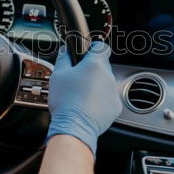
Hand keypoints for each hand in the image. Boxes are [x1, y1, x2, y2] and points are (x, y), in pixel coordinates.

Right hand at [46, 41, 122, 156]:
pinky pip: (108, 98)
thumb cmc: (66, 101)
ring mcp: (113, 92)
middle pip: (103, 67)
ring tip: (81, 95)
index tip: (88, 53)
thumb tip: (65, 50)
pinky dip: (101, 100)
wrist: (75, 126)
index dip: (94, 48)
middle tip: (78, 78)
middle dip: (92, 70)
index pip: (102, 47)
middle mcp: (108, 76)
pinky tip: (87, 105)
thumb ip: (63, 58)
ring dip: (96, 85)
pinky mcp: (115, 106)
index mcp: (95, 64)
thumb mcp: (58, 75)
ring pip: (106, 83)